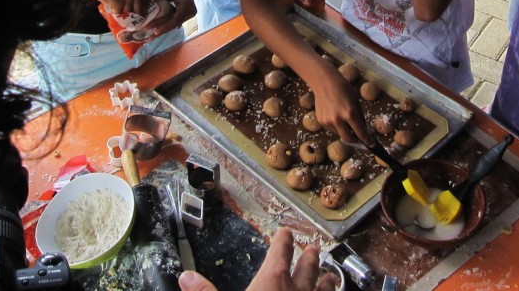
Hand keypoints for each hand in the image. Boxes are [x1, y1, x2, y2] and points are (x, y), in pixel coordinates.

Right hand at [87, 0, 153, 17]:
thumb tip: (136, 4)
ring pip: (128, 14)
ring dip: (123, 16)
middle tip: (130, 22)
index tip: (139, 17)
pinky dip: (115, 14)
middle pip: (139, 11)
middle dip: (135, 18)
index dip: (142, 11)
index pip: (145, 3)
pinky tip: (112, 10)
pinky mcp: (119, 5)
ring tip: (119, 15)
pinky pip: (119, 14)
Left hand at [151, 0, 196, 35]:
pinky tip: (156, 31)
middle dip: (161, 30)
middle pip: (174, 24)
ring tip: (151, 37)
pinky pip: (174, 21)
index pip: (175, 19)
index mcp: (187, 6)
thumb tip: (147, 15)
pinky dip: (165, 25)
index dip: (165, 26)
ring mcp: (188, 14)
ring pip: (173, 24)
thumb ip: (160, 5)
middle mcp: (190, 12)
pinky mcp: (184, 15)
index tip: (154, 31)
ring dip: (162, 29)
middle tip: (149, 37)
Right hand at [178, 229, 337, 290]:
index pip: (280, 251)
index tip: (286, 232)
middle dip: (310, 257)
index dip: (283, 240)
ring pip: (324, 290)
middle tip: (315, 248)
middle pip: (307, 268)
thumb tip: (187, 277)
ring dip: (327, 281)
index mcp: (273, 281)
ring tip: (331, 276)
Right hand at [307, 59, 371, 143]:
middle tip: (359, 138)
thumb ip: (360, 117)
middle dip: (355, 140)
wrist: (324, 82)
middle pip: (349, 139)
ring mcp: (328, 122)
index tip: (371, 145)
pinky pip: (332, 129)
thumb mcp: (356, 102)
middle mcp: (338, 120)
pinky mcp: (321, 122)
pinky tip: (335, 115)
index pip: (361, 132)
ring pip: (340, 134)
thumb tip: (364, 130)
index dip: (367, 140)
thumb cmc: (343, 89)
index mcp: (350, 113)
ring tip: (344, 119)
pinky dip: (337, 126)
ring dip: (345, 131)